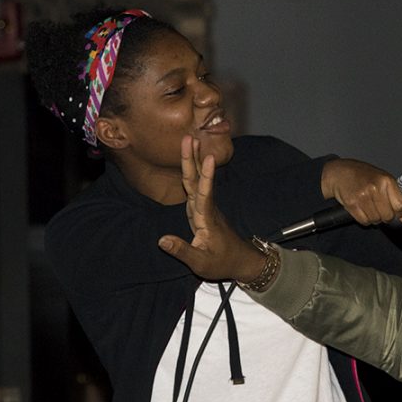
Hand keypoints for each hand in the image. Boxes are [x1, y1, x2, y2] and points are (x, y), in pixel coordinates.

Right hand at [157, 135, 263, 282]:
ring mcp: (205, 207)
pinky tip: (190, 160)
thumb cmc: (222, 263)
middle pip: (197, 181)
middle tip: (189, 138)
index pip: (204, 195)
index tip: (208, 159)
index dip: (206, 177)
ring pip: (197, 180)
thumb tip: (161, 240)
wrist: (240, 261)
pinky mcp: (203, 209)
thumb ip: (182, 251)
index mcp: (206, 220)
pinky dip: (192, 172)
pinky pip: (196, 186)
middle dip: (192, 160)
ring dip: (192, 161)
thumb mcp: (201, 263)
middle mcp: (207, 209)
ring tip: (190, 141)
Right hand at [321, 158, 401, 224]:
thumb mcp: (383, 181)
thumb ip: (395, 197)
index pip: (400, 205)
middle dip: (385, 216)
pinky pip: (364, 221)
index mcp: (386, 180)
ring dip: (374, 218)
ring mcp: (363, 196)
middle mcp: (375, 188)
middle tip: (380, 210)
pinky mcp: (352, 204)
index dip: (400, 213)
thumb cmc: (363, 175)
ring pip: (376, 220)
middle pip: (388, 216)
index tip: (397, 213)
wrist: (340, 173)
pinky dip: (364, 219)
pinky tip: (362, 210)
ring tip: (370, 208)